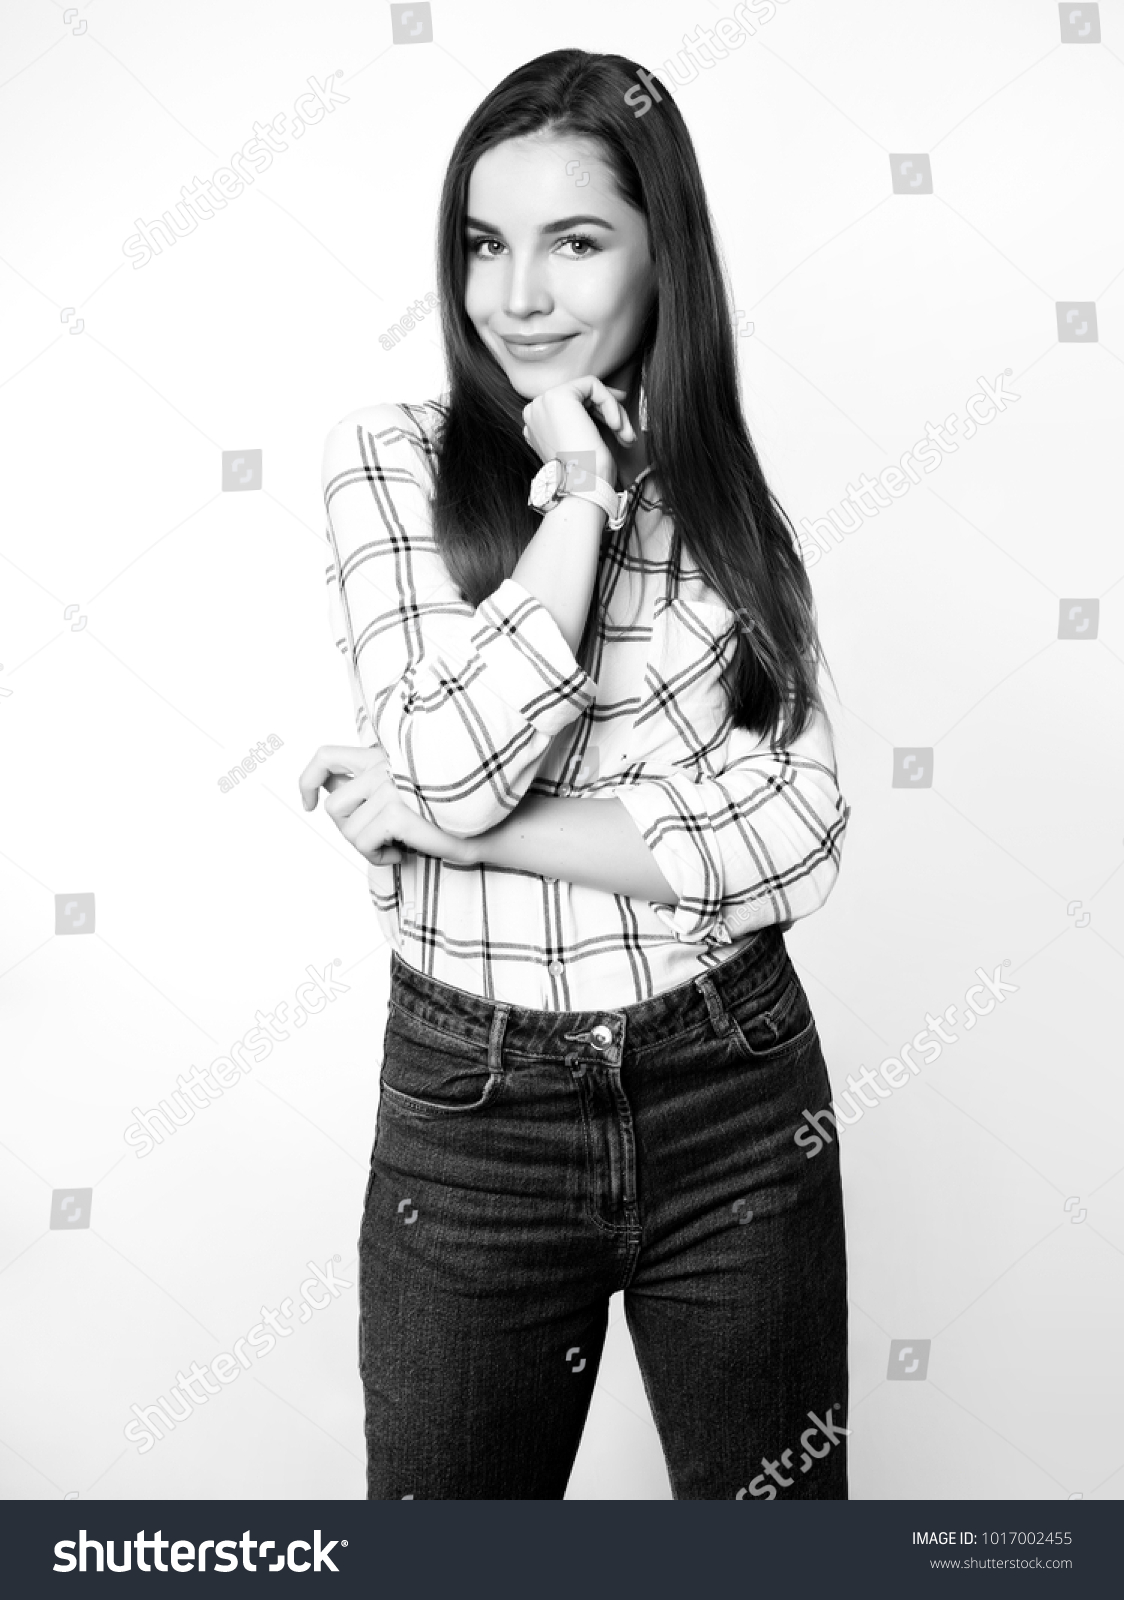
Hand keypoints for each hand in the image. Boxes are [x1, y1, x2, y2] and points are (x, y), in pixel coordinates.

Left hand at [298, 743, 474, 867]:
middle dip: (348, 831)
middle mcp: (384, 765)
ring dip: (368, 848)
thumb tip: (328, 794)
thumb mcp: (405, 793)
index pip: (326, 756)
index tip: (307, 802)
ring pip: (347, 829)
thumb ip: (368, 788)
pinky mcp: (396, 810)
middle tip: (377, 840)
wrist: (494, 824)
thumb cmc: (452, 813)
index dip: (307, 780)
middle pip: (333, 806)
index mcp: (383, 756)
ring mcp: (390, 786)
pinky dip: (378, 857)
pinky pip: (363, 843)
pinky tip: (402, 853)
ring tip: (395, 847)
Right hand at [521, 375, 633, 487]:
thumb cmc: (588, 475)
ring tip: (624, 435)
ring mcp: (544, 402)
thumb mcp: (586, 441)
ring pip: (588, 390)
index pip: (572, 406)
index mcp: (537, 425)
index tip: (618, 419)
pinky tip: (617, 426)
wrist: (582, 488)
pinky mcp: (558, 396)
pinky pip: (593, 385)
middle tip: (626, 429)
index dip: (598, 409)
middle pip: (581, 397)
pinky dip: (610, 403)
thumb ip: (590, 418)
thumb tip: (614, 396)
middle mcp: (536, 411)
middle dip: (609, 410)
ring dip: (613, 411)